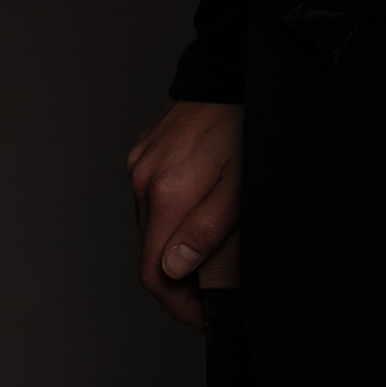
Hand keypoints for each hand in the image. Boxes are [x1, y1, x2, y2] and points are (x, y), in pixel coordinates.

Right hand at [126, 98, 243, 327]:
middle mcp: (142, 179)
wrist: (233, 71)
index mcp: (166, 193)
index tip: (203, 316)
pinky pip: (148, 198)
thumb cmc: (246, 127)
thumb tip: (175, 270)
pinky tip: (195, 216)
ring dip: (172, 248)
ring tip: (207, 256)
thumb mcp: (242, 185)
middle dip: (178, 281)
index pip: (153, 273)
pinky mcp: (142, 150)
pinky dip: (167, 217)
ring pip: (147, 227)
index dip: (177, 305)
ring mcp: (139, 163)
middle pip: (148, 253)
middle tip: (212, 291)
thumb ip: (207, 229)